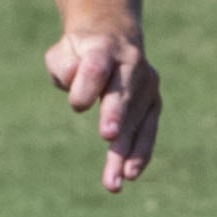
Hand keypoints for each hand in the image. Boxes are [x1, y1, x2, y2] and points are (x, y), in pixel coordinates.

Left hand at [46, 27, 158, 192]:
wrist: (115, 37)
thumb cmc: (80, 53)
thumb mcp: (62, 53)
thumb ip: (63, 66)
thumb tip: (74, 82)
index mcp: (103, 48)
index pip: (96, 66)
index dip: (88, 84)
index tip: (78, 106)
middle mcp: (130, 64)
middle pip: (122, 92)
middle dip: (115, 115)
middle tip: (108, 137)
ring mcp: (146, 83)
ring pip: (136, 119)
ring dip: (124, 150)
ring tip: (113, 180)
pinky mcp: (154, 102)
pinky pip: (148, 130)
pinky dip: (140, 153)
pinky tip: (129, 174)